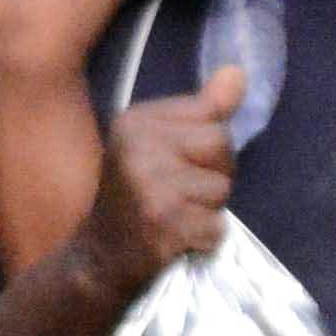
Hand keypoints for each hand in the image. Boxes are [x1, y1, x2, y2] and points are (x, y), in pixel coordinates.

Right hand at [72, 66, 242, 294]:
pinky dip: (204, 240)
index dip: (207, 151)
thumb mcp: (160, 147)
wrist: (98, 262)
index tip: (174, 169)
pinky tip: (175, 240)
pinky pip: (216, 227)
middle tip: (178, 198)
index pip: (212, 119)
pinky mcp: (164, 222)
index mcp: (136, 121)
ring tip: (174, 219)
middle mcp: (138, 146)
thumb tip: (238, 72)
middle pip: (222, 146)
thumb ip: (203, 111)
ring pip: (222, 189)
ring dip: (208, 212)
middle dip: (213, 177)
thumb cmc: (135, 202)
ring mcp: (150, 185)